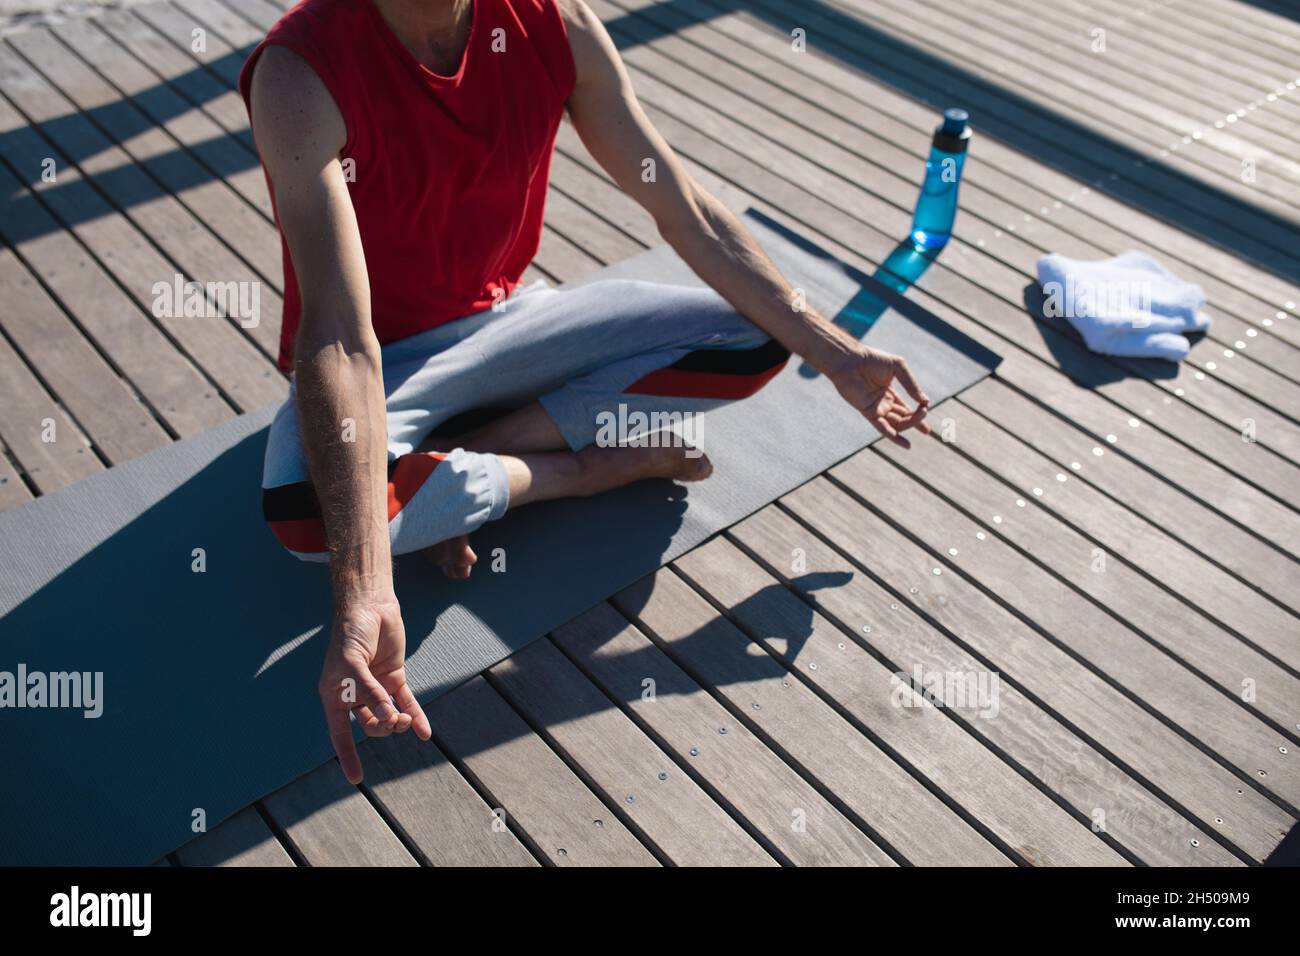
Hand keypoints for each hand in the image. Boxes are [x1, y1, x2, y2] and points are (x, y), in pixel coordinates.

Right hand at [318, 593, 431, 782]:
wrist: (370, 607)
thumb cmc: (352, 633)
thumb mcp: (354, 664)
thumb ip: (370, 692)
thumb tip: (387, 718)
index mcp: (335, 695)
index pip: (339, 733)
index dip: (348, 755)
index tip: (356, 778)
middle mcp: (355, 694)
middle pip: (370, 725)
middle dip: (383, 727)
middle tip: (394, 721)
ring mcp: (376, 687)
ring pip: (389, 716)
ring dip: (399, 722)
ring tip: (407, 720)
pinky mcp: (394, 677)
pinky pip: (406, 702)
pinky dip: (416, 716)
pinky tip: (426, 732)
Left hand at [824, 345, 931, 447]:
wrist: (851, 361)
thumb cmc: (872, 360)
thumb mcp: (898, 368)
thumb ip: (911, 384)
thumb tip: (925, 401)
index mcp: (889, 393)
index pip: (906, 408)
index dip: (919, 413)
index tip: (928, 410)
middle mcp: (883, 403)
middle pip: (903, 418)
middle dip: (917, 421)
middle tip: (926, 423)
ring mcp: (876, 409)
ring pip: (896, 423)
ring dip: (910, 424)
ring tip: (923, 424)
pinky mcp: (868, 412)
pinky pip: (882, 428)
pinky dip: (894, 437)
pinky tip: (906, 444)